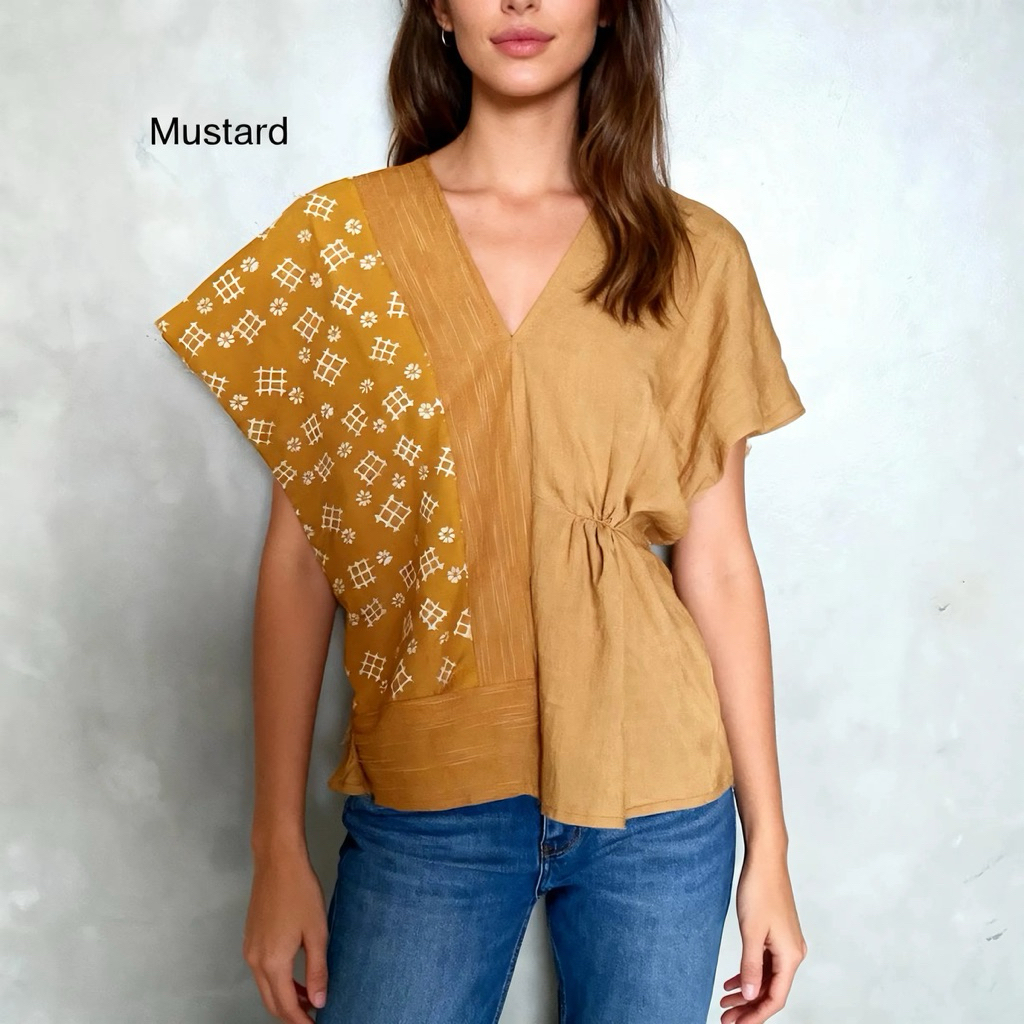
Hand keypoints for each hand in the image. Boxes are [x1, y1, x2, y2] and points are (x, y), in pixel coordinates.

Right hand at [242, 847, 329, 1020]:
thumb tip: (318, 1002)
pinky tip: (294, 976)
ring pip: (265, 987)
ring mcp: (249, 950)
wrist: (277, 862)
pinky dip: (276, 981)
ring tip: (308, 997)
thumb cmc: (301, 893)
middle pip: (270, 1001)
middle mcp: (254, 961)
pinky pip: (261, 972)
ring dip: (284, 997)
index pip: (285, 1005)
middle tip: (313, 1016)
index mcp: (273, 962)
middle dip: (291, 1014)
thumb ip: (317, 970)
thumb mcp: (316, 933)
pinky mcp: (249, 939)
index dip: (300, 1021)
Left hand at [720, 848, 806, 1022]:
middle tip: (725, 1019)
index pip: (775, 998)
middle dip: (749, 1007)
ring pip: (767, 978)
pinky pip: (764, 963)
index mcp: (790, 955)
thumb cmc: (760, 891)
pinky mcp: (777, 935)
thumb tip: (751, 997)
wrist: (765, 861)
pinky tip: (733, 981)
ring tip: (725, 1002)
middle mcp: (792, 953)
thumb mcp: (751, 932)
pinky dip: (749, 974)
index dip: (756, 1015)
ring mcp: (785, 944)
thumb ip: (751, 966)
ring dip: (747, 992)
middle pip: (771, 991)